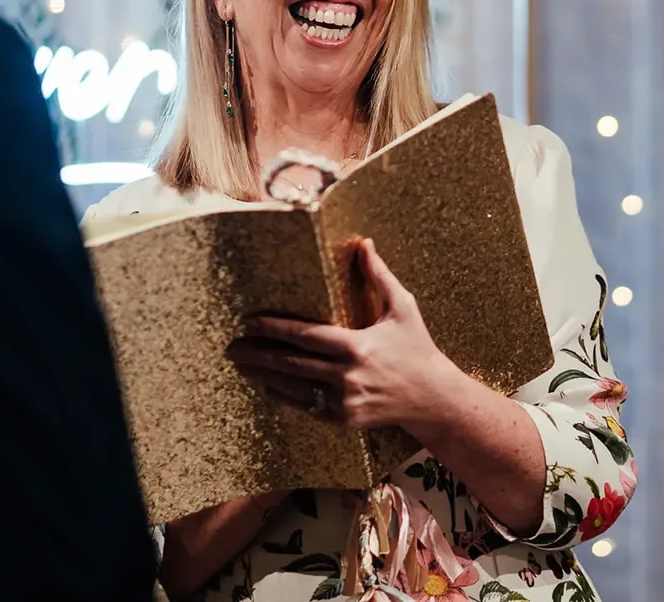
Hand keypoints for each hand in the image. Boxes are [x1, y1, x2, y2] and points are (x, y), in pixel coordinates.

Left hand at [225, 238, 464, 432]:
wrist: (432, 398)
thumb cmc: (417, 348)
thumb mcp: (402, 308)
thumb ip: (379, 276)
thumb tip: (364, 243)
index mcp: (357, 346)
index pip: (303, 335)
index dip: (272, 328)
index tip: (248, 321)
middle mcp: (346, 376)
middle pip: (289, 363)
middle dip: (256, 354)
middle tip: (231, 346)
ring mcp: (343, 401)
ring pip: (292, 387)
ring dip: (262, 376)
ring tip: (241, 365)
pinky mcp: (343, 419)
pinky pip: (304, 406)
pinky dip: (282, 395)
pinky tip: (266, 385)